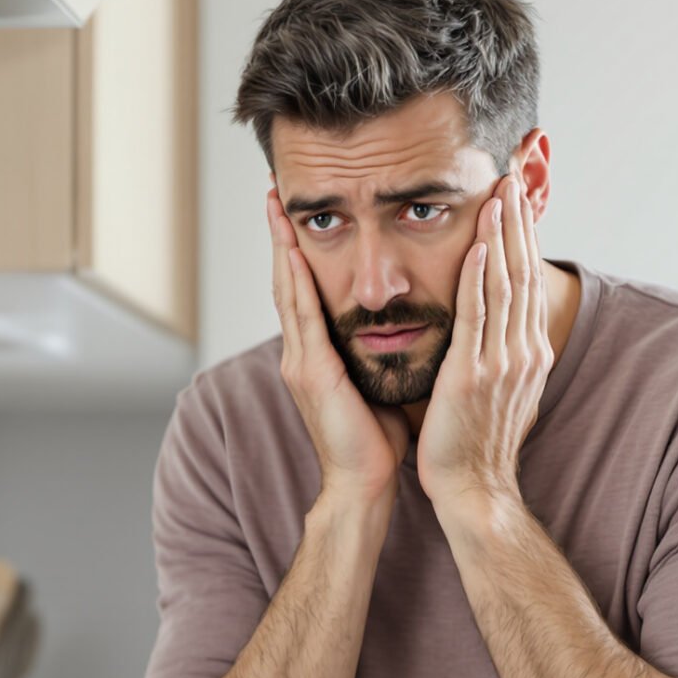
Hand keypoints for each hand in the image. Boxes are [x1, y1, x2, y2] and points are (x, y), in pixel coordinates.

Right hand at [267, 192, 410, 506]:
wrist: (364, 485)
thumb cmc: (377, 440)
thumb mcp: (377, 381)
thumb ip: (378, 350)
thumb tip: (403, 322)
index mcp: (318, 355)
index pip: (305, 290)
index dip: (298, 251)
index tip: (297, 212)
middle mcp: (302, 353)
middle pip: (287, 281)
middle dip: (280, 236)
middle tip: (274, 192)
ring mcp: (301, 362)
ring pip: (288, 291)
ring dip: (282, 247)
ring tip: (276, 208)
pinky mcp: (311, 373)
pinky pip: (302, 318)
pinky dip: (296, 282)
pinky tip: (293, 253)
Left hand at [417, 171, 551, 522]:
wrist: (474, 490)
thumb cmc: (477, 445)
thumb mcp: (500, 390)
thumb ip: (501, 354)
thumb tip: (501, 330)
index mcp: (529, 352)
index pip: (529, 280)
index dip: (524, 236)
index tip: (518, 197)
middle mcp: (523, 351)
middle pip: (523, 272)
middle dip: (518, 222)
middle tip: (513, 174)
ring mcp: (502, 362)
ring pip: (505, 285)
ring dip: (502, 236)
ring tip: (499, 193)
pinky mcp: (473, 374)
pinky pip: (478, 317)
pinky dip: (480, 278)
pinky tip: (480, 245)